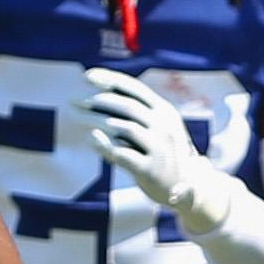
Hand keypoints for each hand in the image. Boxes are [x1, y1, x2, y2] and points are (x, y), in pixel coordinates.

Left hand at [80, 67, 235, 233]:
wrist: (190, 188)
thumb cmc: (165, 155)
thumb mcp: (157, 129)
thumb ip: (134, 116)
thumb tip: (98, 100)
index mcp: (164, 111)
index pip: (135, 88)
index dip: (110, 79)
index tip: (87, 75)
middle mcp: (164, 126)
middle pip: (127, 105)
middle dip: (97, 99)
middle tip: (73, 98)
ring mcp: (159, 147)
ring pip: (123, 127)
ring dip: (95, 120)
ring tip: (76, 116)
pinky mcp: (150, 169)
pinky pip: (122, 154)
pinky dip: (104, 145)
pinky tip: (90, 139)